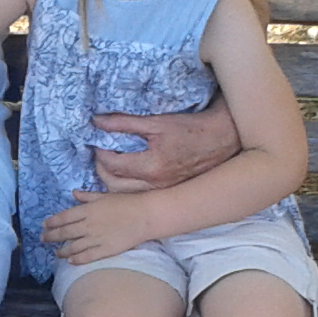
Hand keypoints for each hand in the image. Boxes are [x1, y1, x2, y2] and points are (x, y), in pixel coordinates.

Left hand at [42, 189, 152, 267]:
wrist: (144, 216)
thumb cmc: (125, 203)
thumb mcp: (104, 195)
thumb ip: (87, 196)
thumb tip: (74, 193)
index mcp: (86, 211)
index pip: (63, 218)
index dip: (51, 222)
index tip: (44, 225)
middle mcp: (87, 226)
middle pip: (64, 233)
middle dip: (51, 237)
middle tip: (43, 239)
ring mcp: (95, 239)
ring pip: (73, 247)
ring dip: (62, 251)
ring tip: (56, 253)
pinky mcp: (104, 250)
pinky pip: (86, 257)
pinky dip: (76, 260)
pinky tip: (70, 261)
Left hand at [92, 105, 240, 192]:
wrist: (220, 139)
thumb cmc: (190, 128)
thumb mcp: (156, 122)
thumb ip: (124, 123)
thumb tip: (97, 122)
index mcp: (152, 167)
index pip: (112, 165)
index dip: (100, 153)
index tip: (97, 142)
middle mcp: (155, 184)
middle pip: (114, 186)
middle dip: (101, 170)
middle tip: (100, 154)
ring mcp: (162, 191)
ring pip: (125, 195)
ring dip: (112, 181)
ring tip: (110, 164)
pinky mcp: (167, 191)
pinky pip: (139, 194)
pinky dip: (126, 186)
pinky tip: (125, 173)